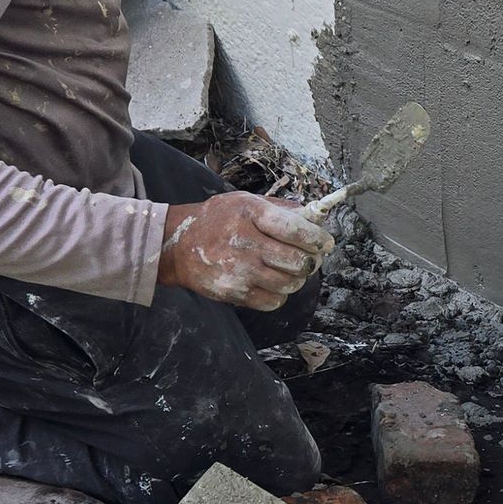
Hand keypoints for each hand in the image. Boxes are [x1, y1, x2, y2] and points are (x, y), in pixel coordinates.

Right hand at [157, 192, 332, 310]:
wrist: (177, 247)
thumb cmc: (217, 220)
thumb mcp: (245, 202)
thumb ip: (280, 209)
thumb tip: (316, 219)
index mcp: (251, 214)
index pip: (296, 230)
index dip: (318, 239)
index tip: (326, 243)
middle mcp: (246, 242)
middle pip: (299, 261)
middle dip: (311, 261)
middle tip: (310, 258)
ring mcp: (240, 270)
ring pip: (290, 283)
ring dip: (296, 278)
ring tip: (288, 270)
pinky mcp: (235, 292)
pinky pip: (274, 301)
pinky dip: (279, 294)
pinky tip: (272, 283)